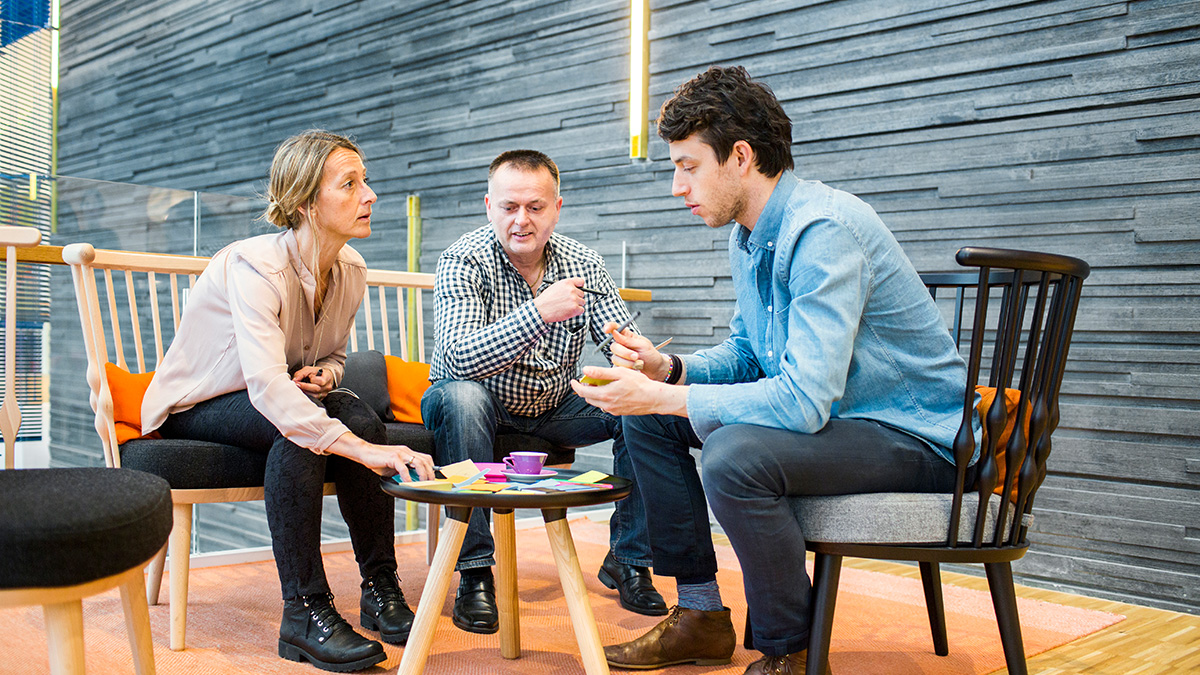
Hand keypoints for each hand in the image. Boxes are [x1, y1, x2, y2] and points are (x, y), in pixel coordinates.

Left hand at [293, 366, 332, 395]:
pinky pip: (314, 399)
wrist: (323, 376)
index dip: (312, 380)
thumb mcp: (309, 369)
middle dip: (305, 387)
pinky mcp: (321, 398)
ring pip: (315, 396)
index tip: (303, 379)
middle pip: (316, 389)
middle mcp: (327, 386)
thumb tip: (294, 381)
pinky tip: (302, 393)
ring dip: (305, 393)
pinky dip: (307, 396)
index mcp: (327, 377)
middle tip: (297, 385)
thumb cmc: (316, 372)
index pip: (321, 381)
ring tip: (299, 389)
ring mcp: (325, 393)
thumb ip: (301, 374)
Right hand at [359, 444, 436, 480]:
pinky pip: (403, 468)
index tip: (433, 477)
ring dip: (422, 474)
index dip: (431, 467)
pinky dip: (407, 476)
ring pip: (418, 462)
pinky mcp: (392, 458)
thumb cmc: (379, 459)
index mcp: (407, 452)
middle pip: (425, 460)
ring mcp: (400, 453)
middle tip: (430, 482)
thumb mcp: (394, 466)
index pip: (425, 458)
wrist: (365, 452)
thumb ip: (404, 470)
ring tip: (422, 483)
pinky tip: (408, 482)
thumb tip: (411, 480)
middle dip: (430, 473)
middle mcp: (406, 451)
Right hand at [533, 278, 586, 322]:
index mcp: (567, 283)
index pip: (581, 282)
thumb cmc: (546, 299)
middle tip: (568, 302)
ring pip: (582, 302)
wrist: (541, 309)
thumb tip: (575, 289)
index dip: (580, 287)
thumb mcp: (556, 287)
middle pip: (582, 294)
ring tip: (566, 307)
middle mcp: (572, 290)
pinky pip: (581, 310)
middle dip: (576, 298)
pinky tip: (568, 311)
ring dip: (576, 305)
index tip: (579, 290)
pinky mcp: (575, 308)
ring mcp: (574, 299)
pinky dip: (576, 312)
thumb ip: (566, 287)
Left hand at [570, 365, 687, 416]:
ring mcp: (613, 410)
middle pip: (589, 398)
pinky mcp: (619, 412)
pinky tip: (613, 390)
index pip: (583, 392)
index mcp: (605, 395)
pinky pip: (607, 405)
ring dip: (595, 394)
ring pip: (598, 402)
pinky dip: (605, 398)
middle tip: (589, 379)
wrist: (654, 398)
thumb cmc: (639, 384)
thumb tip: (586, 370)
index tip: (574, 380)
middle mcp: (607, 405)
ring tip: (602, 383)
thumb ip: (601, 372)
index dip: (576, 385)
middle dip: (586, 389)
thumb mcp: (619, 373)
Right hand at [603, 322, 669, 378]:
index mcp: (627, 336)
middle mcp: (622, 345)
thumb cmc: (651, 355)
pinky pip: (617, 367)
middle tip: (636, 356)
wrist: (655, 370)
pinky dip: (627, 368)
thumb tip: (615, 332)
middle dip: (625, 353)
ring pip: (615, 358)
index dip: (609, 327)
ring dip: (627, 362)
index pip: (616, 328)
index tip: (606, 329)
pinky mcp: (619, 366)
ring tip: (638, 363)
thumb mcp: (643, 345)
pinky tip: (635, 368)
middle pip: (614, 346)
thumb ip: (628, 340)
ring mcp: (620, 356)